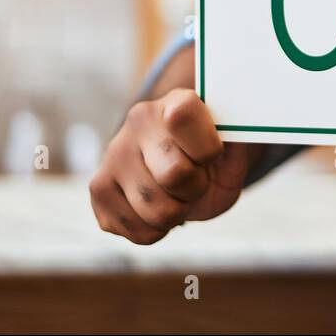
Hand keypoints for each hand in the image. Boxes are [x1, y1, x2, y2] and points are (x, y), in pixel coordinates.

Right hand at [89, 88, 261, 244]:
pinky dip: (156, 231)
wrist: (175, 168)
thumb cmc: (207, 160)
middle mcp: (138, 123)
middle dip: (195, 189)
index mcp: (175, 103)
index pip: (184, 117)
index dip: (207, 149)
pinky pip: (137, 231)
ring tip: (175, 195)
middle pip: (174, 175)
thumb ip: (236, 150)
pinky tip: (155, 209)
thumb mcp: (231, 154)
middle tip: (195, 181)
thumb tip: (232, 143)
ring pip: (156, 210)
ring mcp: (113, 155)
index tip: (211, 155)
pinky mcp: (99, 190)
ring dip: (177, 214)